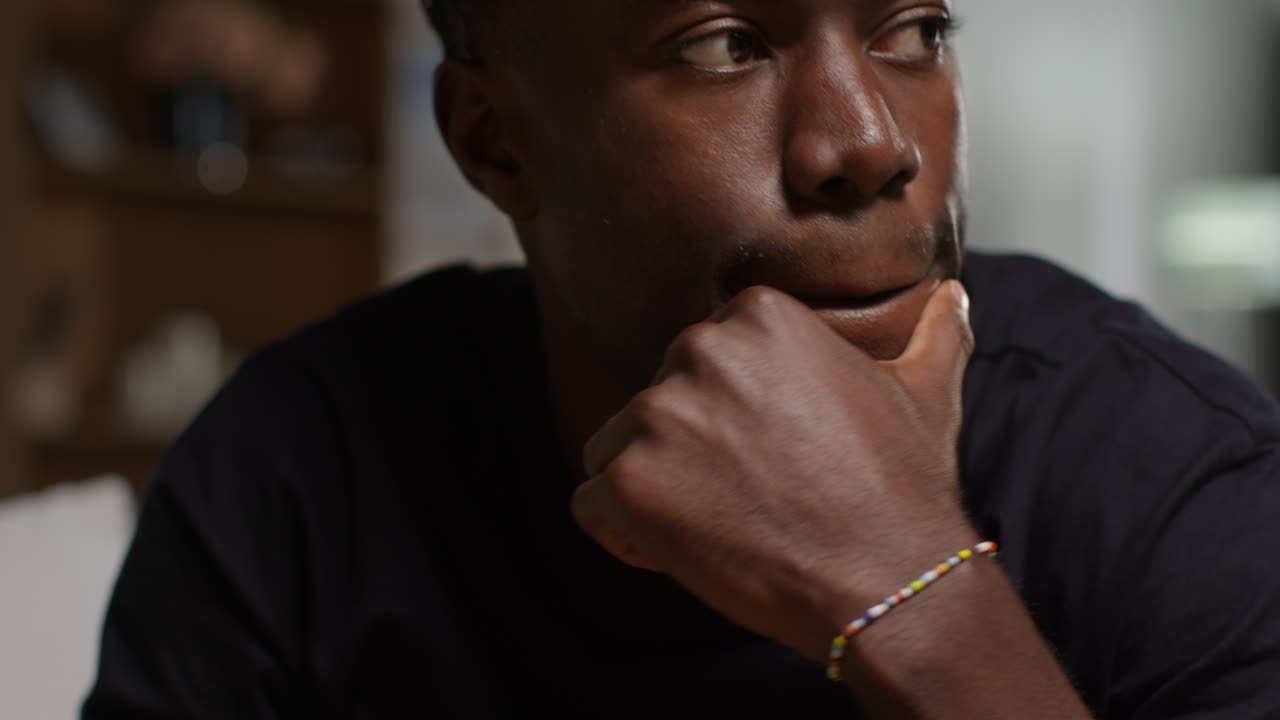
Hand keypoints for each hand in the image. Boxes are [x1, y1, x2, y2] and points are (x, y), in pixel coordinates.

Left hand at [572, 280, 978, 661]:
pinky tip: (690, 550)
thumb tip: (953, 297)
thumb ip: (932, 335)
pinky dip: (627, 536)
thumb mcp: (925, 393)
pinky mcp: (627, 482)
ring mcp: (656, 416)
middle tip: (754, 497)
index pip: (701, 364)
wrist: (891, 579)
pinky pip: (593, 506)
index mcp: (755, 315)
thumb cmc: (903, 488)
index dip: (730, 421)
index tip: (775, 460)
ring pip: (618, 450)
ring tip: (727, 524)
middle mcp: (697, 350)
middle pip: (658, 404)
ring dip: (657, 492)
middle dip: (691, 454)